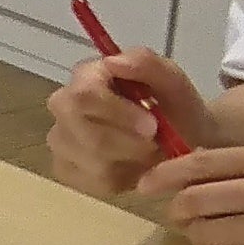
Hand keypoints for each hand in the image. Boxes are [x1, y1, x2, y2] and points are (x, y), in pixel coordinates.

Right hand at [44, 47, 215, 196]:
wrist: (183, 141)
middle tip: (155, 145)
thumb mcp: (173, 81)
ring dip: (131, 161)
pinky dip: (123, 179)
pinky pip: (93, 183)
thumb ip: (146, 64)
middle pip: (83, 132)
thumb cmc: (175, 108)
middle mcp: (63, 105)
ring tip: (149, 153)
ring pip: (92, 160)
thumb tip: (113, 62)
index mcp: (86, 75)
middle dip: (127, 143)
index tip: (153, 126)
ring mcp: (61, 140)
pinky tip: (135, 167)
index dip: (118, 113)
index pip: (84, 94)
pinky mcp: (66, 170)